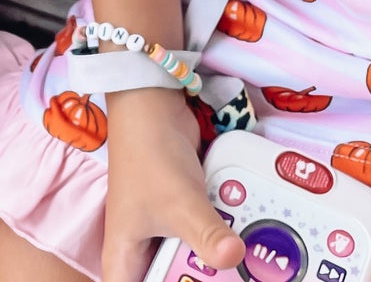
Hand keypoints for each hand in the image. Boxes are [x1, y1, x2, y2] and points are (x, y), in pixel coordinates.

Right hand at [100, 89, 245, 281]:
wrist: (155, 106)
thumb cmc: (151, 157)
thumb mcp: (180, 203)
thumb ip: (207, 234)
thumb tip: (235, 256)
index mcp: (124, 263)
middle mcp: (142, 254)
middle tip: (231, 278)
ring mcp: (164, 234)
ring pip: (189, 267)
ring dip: (214, 266)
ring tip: (246, 268)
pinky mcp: (184, 217)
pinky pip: (203, 242)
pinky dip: (221, 242)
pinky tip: (244, 243)